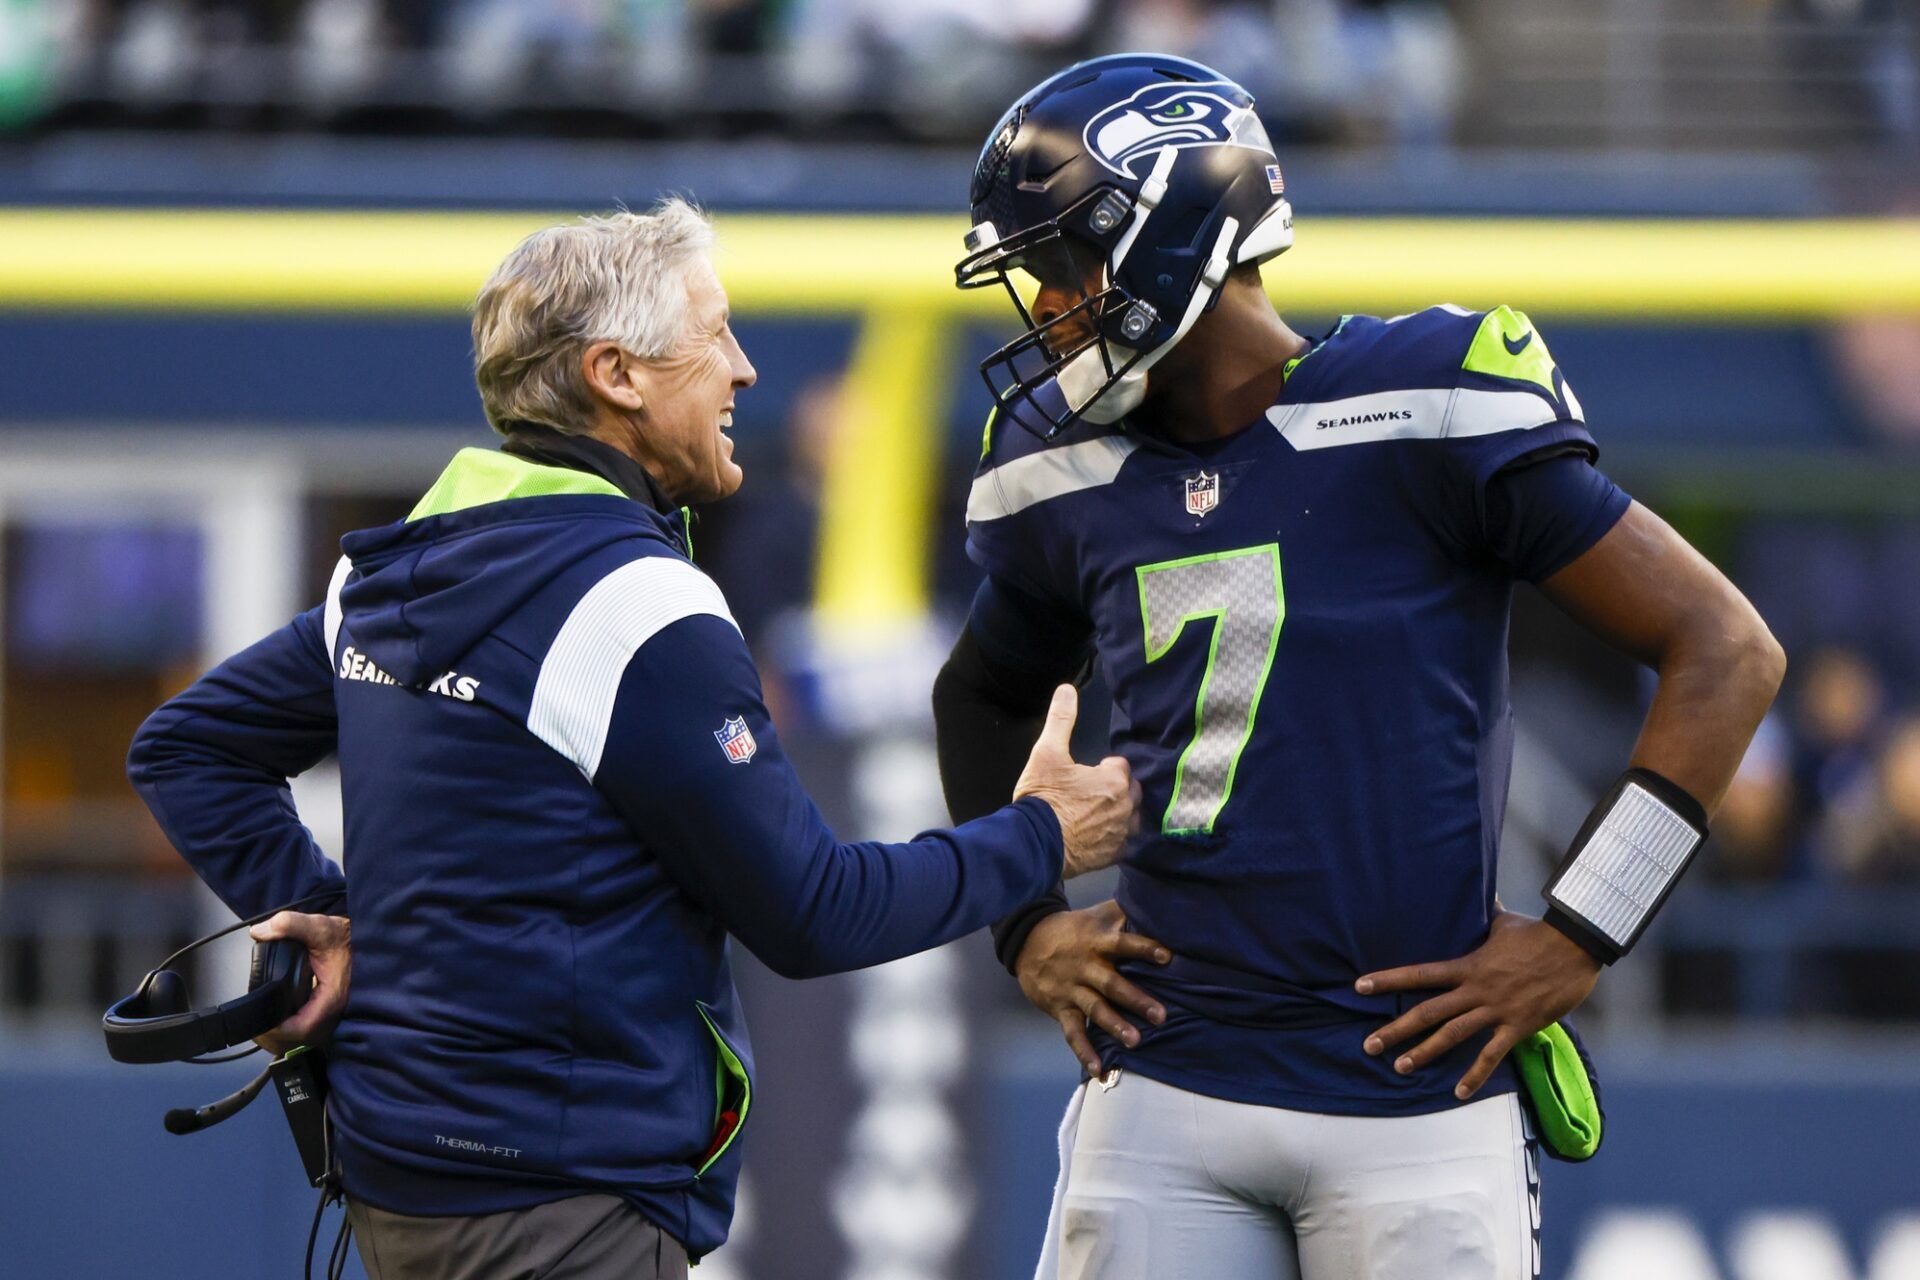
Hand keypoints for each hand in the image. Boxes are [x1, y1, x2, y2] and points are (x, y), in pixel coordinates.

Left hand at [249, 910, 351, 1055]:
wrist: (366, 944)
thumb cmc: (347, 940)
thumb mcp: (321, 927)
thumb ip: (291, 924)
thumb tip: (260, 931)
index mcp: (331, 999)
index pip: (300, 1029)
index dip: (277, 1028)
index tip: (261, 1017)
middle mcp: (333, 1014)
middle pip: (297, 1039)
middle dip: (274, 1033)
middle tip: (257, 1019)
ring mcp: (331, 1018)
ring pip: (301, 1039)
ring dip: (282, 1033)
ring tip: (266, 1020)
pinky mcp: (328, 1016)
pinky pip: (306, 1032)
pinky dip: (291, 1027)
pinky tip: (282, 1016)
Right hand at [1014, 684, 1138, 878]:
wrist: (1034, 844)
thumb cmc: (1043, 797)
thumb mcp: (1046, 752)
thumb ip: (1060, 719)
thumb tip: (1067, 689)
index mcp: (1114, 780)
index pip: (1120, 765)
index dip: (1103, 768)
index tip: (1086, 774)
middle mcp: (1125, 806)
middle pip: (1130, 790)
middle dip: (1115, 789)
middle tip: (1089, 793)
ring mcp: (1121, 833)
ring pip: (1131, 817)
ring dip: (1119, 813)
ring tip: (1096, 814)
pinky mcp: (1114, 855)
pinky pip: (1123, 843)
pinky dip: (1114, 839)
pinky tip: (1098, 837)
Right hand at [1016, 901, 1170, 1075]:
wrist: (1027, 941)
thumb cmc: (1074, 929)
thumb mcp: (1096, 916)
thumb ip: (1123, 912)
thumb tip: (1157, 901)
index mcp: (1097, 942)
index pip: (1123, 944)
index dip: (1143, 948)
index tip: (1166, 956)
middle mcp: (1086, 967)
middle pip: (1112, 983)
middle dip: (1136, 999)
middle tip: (1161, 1016)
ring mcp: (1072, 989)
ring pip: (1095, 1009)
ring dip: (1115, 1025)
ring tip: (1135, 1042)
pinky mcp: (1061, 1008)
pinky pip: (1073, 1032)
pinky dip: (1084, 1052)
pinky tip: (1099, 1070)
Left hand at [1356, 910, 1600, 1099]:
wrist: (1575, 947)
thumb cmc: (1539, 933)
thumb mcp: (1504, 921)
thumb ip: (1484, 912)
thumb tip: (1478, 889)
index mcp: (1467, 966)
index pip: (1419, 974)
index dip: (1388, 980)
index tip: (1359, 987)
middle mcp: (1475, 990)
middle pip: (1427, 1012)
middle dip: (1396, 1029)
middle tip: (1368, 1046)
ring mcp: (1496, 1009)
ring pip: (1452, 1035)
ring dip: (1425, 1052)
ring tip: (1399, 1067)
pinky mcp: (1518, 1026)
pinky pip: (1492, 1055)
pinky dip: (1475, 1075)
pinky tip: (1458, 1093)